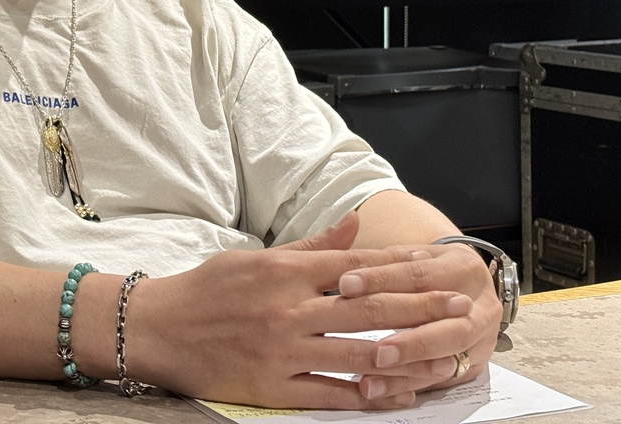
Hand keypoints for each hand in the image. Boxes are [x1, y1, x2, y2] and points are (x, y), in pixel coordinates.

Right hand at [125, 214, 478, 409]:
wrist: (158, 327)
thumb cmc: (208, 288)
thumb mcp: (258, 256)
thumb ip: (313, 245)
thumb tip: (356, 225)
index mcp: (288, 270)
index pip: (359, 266)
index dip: (405, 269)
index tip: (442, 269)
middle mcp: (291, 308)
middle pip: (369, 308)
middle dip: (421, 308)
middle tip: (462, 308)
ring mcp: (283, 349)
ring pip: (358, 353)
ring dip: (407, 356)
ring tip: (445, 357)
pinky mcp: (272, 385)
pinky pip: (329, 394)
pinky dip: (366, 395)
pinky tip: (397, 395)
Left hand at [338, 241, 502, 403]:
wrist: (459, 284)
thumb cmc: (426, 269)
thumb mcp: (407, 255)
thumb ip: (380, 261)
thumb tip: (346, 265)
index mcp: (464, 268)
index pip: (421, 275)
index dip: (382, 280)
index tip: (345, 285)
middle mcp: (482, 306)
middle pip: (450, 327)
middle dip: (412, 343)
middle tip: (376, 352)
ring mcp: (482, 339)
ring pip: (450, 360)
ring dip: (408, 372)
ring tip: (370, 380)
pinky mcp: (473, 365)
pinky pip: (440, 382)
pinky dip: (405, 386)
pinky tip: (377, 390)